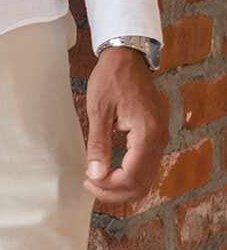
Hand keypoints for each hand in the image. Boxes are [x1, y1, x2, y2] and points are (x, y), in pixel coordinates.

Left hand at [83, 47, 168, 204]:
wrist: (127, 57)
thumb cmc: (112, 77)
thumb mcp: (99, 108)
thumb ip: (98, 144)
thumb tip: (95, 174)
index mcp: (147, 133)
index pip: (131, 176)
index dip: (109, 186)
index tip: (88, 181)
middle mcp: (159, 139)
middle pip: (141, 184)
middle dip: (115, 191)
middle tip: (90, 185)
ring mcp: (160, 138)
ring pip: (145, 178)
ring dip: (121, 185)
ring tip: (96, 179)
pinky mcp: (155, 135)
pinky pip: (145, 166)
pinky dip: (129, 174)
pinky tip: (110, 170)